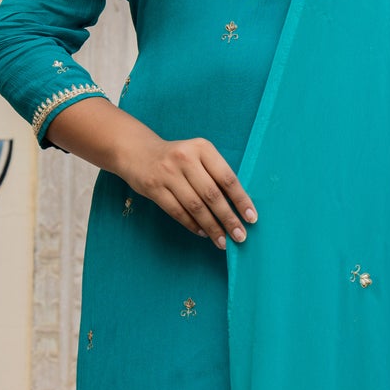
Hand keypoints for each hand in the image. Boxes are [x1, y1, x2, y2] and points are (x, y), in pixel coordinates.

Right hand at [120, 130, 256, 249]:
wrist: (138, 152)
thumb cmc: (177, 157)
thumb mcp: (198, 156)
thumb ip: (215, 175)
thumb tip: (237, 206)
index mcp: (202, 148)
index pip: (227, 178)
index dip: (241, 200)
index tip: (251, 218)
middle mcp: (185, 158)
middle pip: (212, 195)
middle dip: (228, 218)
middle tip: (240, 236)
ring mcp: (168, 173)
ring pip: (195, 206)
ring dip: (212, 227)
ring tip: (223, 241)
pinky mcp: (153, 187)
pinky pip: (177, 211)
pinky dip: (192, 225)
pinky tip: (204, 233)